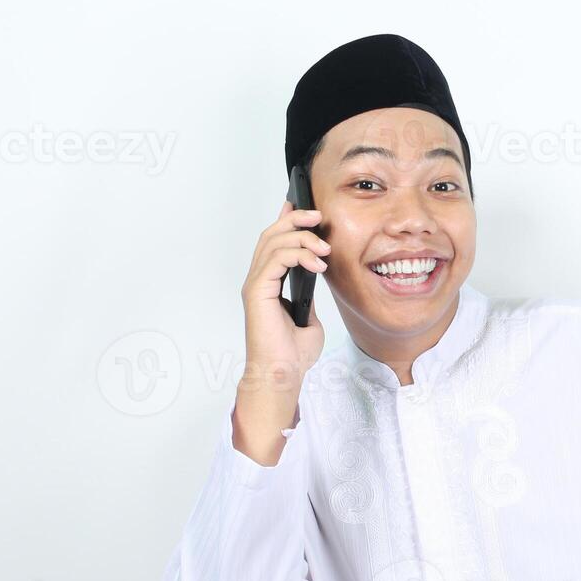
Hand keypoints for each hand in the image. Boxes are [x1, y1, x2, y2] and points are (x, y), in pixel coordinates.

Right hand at [241, 199, 330, 378]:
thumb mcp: (309, 319)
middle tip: (318, 215)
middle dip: (295, 219)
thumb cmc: (292, 354)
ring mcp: (256, 285)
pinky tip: (317, 263)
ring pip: (273, 242)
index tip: (303, 206)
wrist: (282, 374)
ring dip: (301, 237)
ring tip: (324, 247)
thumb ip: (309, 298)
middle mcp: (258, 280)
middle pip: (271, 235)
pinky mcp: (257, 291)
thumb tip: (316, 281)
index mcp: (268, 284)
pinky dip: (298, 254)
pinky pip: (275, 259)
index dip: (285, 219)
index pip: (274, 243)